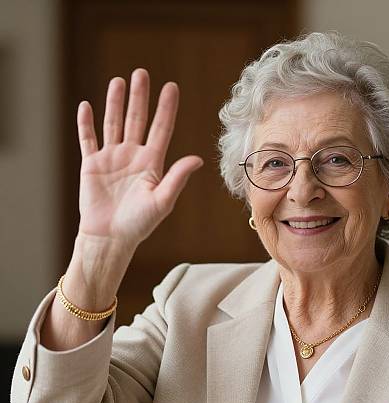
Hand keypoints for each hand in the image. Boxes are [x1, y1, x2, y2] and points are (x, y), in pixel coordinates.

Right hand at [76, 68, 202, 250]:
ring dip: (115, 103)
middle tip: (142, 73)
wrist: (110, 238)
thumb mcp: (162, 201)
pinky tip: (87, 105)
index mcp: (152, 163)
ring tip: (119, 81)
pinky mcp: (92, 165)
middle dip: (140, 98)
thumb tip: (197, 158)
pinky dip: (86, 124)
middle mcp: (133, 156)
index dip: (166, 109)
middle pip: (137, 120)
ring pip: (113, 124)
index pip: (161, 129)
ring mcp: (112, 159)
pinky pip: (88, 140)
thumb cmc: (139, 224)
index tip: (172, 87)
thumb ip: (177, 178)